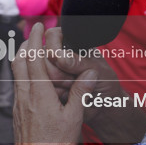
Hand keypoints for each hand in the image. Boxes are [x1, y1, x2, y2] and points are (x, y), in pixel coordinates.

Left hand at [12, 22, 95, 144]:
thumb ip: (80, 93)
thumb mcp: (74, 119)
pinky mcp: (17, 115)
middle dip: (25, 43)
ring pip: (16, 74)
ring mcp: (18, 105)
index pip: (33, 58)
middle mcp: (24, 96)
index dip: (35, 38)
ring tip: (32, 50)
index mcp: (39, 93)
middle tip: (33, 33)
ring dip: (22, 58)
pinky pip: (17, 86)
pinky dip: (22, 73)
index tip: (38, 25)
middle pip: (18, 61)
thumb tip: (90, 73)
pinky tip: (31, 78)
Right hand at [43, 26, 145, 144]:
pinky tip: (68, 95)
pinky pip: (42, 90)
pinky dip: (57, 94)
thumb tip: (58, 57)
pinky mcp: (48, 87)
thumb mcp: (96, 68)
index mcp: (70, 43)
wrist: (105, 106)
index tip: (64, 62)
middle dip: (59, 73)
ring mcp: (51, 71)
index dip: (55, 50)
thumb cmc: (105, 82)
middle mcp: (58, 55)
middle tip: (75, 77)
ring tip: (74, 86)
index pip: (51, 37)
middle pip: (42, 58)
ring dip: (59, 84)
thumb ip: (77, 61)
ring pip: (40, 75)